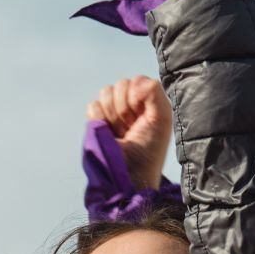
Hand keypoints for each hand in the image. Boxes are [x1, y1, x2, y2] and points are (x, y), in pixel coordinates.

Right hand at [86, 76, 172, 190]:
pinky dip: (100, 119)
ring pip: (106, 92)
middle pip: (121, 84)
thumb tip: (135, 82)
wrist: (130, 173)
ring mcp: (112, 112)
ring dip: (114, 114)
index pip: (137, 81)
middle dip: (126, 107)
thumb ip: (155, 93)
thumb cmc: (150, 148)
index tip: (143, 117)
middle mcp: (130, 103)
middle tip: (132, 127)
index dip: (138, 97)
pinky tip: (109, 133)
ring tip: (122, 132)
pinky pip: (93, 105)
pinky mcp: (96, 121)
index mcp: (147, 101)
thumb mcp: (161, 119)